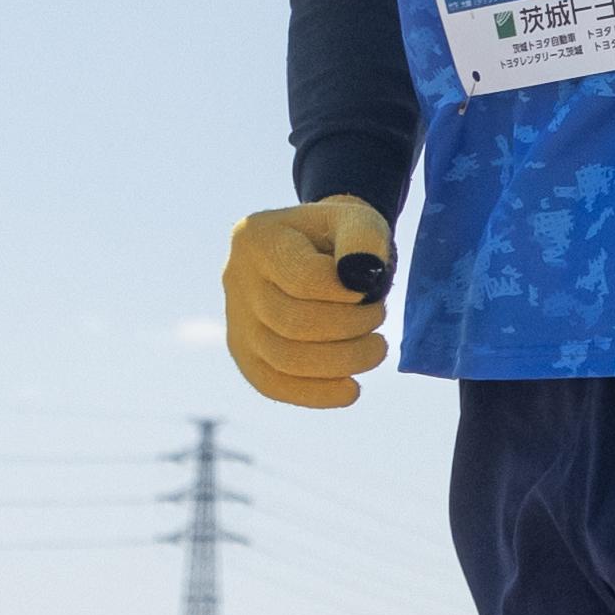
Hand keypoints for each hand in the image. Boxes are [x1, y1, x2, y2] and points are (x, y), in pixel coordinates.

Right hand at [223, 196, 397, 405]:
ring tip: (375, 348)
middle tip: (378, 317)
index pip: (302, 279)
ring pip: (283, 359)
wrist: (316, 251)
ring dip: (342, 362)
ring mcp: (235, 319)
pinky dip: (316, 394)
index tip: (368, 288)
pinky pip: (273, 384)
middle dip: (350, 328)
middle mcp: (236, 279)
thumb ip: (363, 238)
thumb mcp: (358, 220)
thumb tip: (359, 277)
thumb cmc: (340, 236)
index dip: (346, 294)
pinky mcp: (244, 353)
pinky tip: (352, 389)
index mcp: (256, 237)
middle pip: (291, 323)